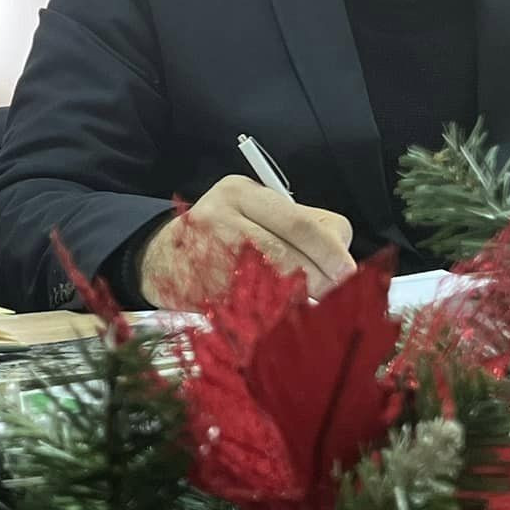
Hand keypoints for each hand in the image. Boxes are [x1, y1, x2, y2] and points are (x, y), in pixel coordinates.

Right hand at [138, 175, 355, 305]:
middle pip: (284, 255)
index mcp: (241, 192)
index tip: (348, 272)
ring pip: (266, 283)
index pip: (297, 222)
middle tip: (334, 296)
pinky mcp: (197, 288)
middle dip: (316, 280)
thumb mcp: (258, 212)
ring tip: (309, 307)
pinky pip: (245, 306)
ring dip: (296, 301)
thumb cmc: (225, 233)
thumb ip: (304, 226)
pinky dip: (269, 316)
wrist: (160, 256)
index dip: (328, 251)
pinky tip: (278, 317)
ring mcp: (205, 255)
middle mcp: (219, 217)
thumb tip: (340, 259)